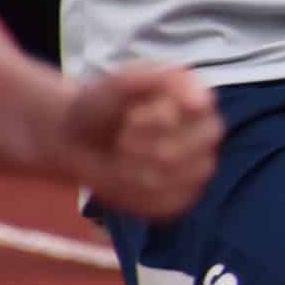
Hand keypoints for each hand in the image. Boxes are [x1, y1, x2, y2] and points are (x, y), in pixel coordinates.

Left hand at [59, 65, 222, 220]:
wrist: (77, 140)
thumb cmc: (101, 107)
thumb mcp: (116, 84)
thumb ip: (153, 79)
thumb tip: (200, 98)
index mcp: (198, 101)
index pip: (198, 114)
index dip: (158, 120)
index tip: (130, 117)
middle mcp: (206, 134)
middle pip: (187, 154)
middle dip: (143, 149)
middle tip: (121, 139)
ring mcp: (198, 169)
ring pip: (174, 181)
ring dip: (134, 172)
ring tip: (120, 159)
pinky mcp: (182, 198)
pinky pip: (167, 205)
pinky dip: (136, 195)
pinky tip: (125, 179)